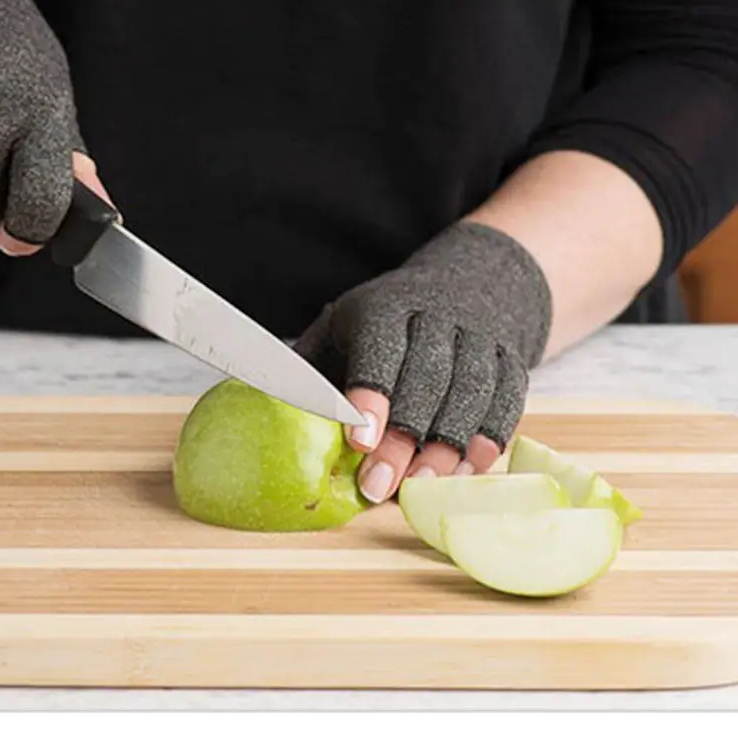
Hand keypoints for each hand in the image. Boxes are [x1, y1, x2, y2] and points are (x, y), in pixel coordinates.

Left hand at [295, 221, 552, 502]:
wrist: (472, 285)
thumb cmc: (385, 323)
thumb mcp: (341, 328)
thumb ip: (310, 369)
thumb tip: (261, 408)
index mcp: (386, 306)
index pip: (380, 345)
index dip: (371, 392)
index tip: (357, 441)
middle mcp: (437, 314)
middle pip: (427, 375)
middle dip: (404, 434)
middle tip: (379, 486)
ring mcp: (480, 335)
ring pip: (472, 389)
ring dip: (448, 444)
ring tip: (421, 488)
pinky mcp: (511, 359)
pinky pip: (508, 399)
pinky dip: (490, 437)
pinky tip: (470, 470)